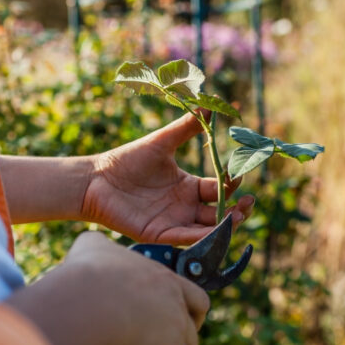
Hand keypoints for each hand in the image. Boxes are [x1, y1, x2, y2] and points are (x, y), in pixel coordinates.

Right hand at [6, 231, 209, 344]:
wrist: (87, 304)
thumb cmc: (88, 275)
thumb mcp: (93, 247)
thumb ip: (100, 245)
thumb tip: (93, 243)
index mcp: (165, 280)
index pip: (197, 298)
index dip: (190, 308)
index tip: (178, 315)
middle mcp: (176, 304)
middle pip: (193, 327)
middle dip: (184, 335)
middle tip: (167, 341)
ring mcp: (175, 328)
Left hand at [81, 111, 254, 244]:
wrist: (96, 179)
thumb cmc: (127, 160)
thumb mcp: (162, 142)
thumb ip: (186, 127)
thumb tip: (209, 106)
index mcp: (188, 186)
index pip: (219, 189)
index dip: (231, 185)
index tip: (239, 175)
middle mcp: (185, 206)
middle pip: (219, 213)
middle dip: (238, 209)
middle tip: (248, 202)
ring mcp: (174, 222)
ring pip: (207, 229)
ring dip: (224, 226)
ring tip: (238, 216)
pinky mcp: (159, 234)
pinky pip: (185, 238)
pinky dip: (202, 237)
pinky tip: (215, 231)